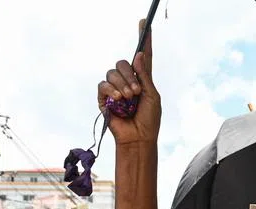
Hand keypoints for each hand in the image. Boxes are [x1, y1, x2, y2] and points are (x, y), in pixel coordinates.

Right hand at [97, 21, 159, 145]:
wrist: (139, 138)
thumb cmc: (149, 120)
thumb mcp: (152, 96)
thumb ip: (145, 76)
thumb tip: (139, 55)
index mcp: (142, 79)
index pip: (143, 56)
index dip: (144, 39)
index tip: (145, 22)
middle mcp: (127, 81)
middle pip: (123, 63)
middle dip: (129, 75)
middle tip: (136, 91)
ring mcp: (115, 89)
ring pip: (112, 73)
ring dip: (121, 85)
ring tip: (129, 99)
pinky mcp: (104, 99)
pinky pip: (103, 85)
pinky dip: (111, 90)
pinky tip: (118, 99)